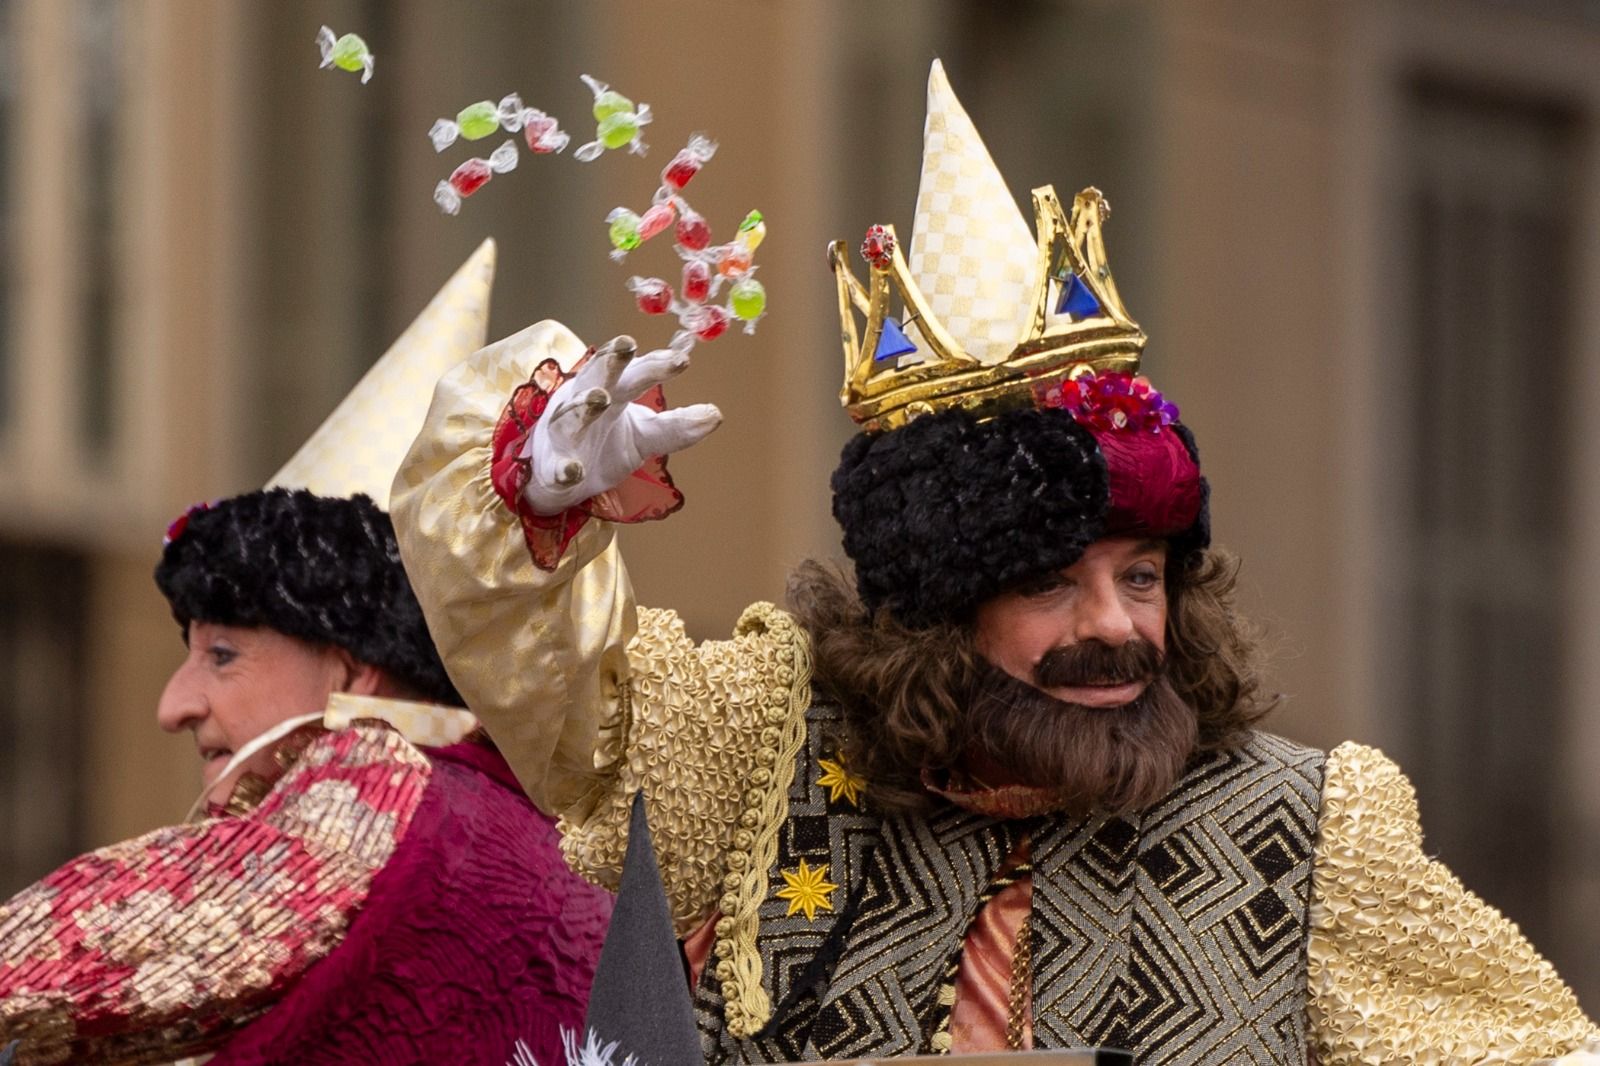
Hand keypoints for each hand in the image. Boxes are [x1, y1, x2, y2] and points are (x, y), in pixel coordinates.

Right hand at [519, 335, 721, 514]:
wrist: (561, 483)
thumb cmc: (603, 445)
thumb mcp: (645, 436)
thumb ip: (675, 425)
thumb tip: (716, 414)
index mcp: (608, 390)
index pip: (632, 371)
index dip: (654, 363)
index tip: (681, 359)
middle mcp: (582, 404)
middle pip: (596, 377)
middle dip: (611, 361)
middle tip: (628, 345)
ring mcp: (564, 434)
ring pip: (570, 415)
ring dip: (584, 405)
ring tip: (601, 398)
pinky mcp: (554, 468)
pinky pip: (557, 467)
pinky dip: (565, 468)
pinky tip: (575, 471)